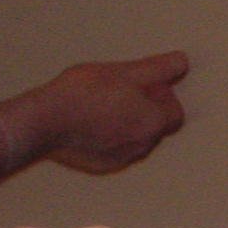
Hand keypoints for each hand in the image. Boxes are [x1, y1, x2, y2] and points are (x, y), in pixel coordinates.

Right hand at [25, 51, 188, 174]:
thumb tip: (182, 62)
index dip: (163, 96)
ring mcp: (124, 158)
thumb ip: (156, 68)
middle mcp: (144, 145)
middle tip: (122, 91)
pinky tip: (92, 122)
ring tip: (104, 105)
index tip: (144, 84)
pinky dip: (112, 137)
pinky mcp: (104, 166)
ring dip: (129, 124)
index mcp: (153, 122)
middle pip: (156, 127)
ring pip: (137, 139)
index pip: (175, 112)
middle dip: (147, 110)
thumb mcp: (122, 71)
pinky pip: (117, 151)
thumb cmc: (84, 92)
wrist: (46, 122)